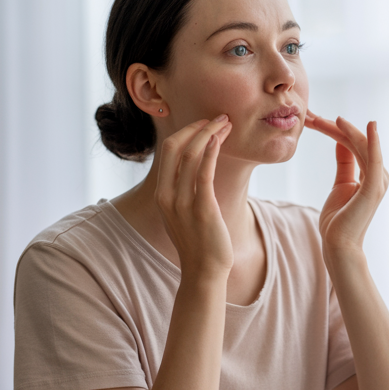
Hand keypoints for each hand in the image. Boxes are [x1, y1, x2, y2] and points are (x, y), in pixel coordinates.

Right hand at [153, 115, 234, 276]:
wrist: (203, 272)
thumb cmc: (198, 242)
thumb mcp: (182, 214)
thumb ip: (183, 191)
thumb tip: (195, 168)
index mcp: (162, 195)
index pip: (169, 151)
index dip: (188, 131)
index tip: (206, 123)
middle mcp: (168, 196)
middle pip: (176, 147)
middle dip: (198, 126)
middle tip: (219, 117)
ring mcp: (183, 203)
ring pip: (191, 155)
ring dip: (210, 134)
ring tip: (227, 124)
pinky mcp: (202, 209)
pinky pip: (205, 173)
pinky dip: (212, 152)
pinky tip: (221, 140)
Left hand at [305, 111, 388, 262]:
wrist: (338, 245)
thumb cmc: (338, 219)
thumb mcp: (340, 183)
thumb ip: (345, 162)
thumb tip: (342, 140)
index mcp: (371, 174)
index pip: (353, 144)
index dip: (335, 130)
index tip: (314, 120)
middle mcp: (378, 175)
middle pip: (356, 142)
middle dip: (334, 127)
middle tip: (311, 116)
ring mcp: (378, 181)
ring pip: (362, 146)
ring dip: (344, 130)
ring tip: (325, 119)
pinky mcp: (374, 188)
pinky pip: (374, 160)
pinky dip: (373, 142)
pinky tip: (369, 125)